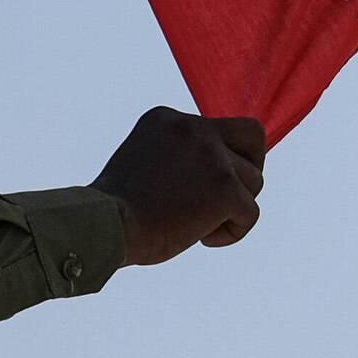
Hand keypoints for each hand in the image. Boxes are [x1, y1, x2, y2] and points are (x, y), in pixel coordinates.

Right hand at [98, 108, 266, 263]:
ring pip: (254, 182)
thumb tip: (216, 177)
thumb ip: (180, 157)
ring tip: (197, 225)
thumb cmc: (118, 210)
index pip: (216, 128)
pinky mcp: (225, 188)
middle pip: (252, 135)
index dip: (220, 158)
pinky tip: (203, 238)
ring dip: (233, 208)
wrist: (103, 226)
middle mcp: (194, 128)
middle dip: (252, 165)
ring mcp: (212, 157)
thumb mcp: (147, 162)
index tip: (201, 185)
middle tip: (232, 196)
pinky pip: (250, 214)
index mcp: (168, 119)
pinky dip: (232, 232)